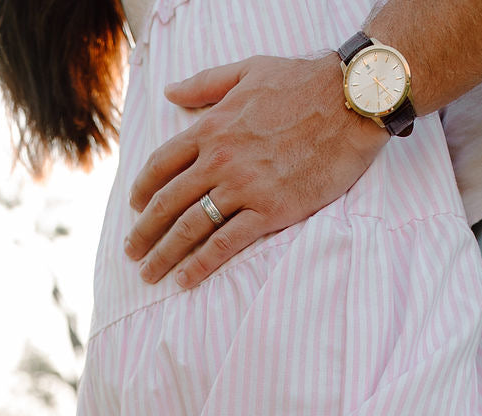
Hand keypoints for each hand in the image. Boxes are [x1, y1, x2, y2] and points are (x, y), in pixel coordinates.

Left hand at [125, 53, 387, 288]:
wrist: (350, 102)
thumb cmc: (303, 83)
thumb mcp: (247, 70)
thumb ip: (205, 84)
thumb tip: (170, 92)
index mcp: (211, 128)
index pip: (162, 164)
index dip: (143, 189)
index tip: (135, 208)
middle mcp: (220, 160)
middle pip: (168, 202)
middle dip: (144, 231)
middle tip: (131, 253)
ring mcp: (243, 187)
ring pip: (190, 227)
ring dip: (164, 254)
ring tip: (149, 273)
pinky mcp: (270, 211)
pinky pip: (225, 244)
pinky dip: (201, 265)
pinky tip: (185, 280)